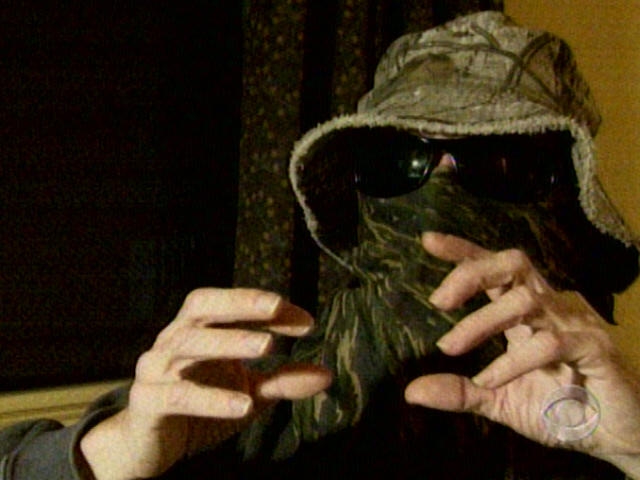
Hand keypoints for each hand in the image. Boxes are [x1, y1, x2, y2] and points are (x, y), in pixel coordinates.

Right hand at [81, 288, 331, 479]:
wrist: (150, 446)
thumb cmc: (201, 407)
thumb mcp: (248, 393)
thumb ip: (283, 382)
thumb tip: (327, 374)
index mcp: (197, 330)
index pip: (227, 305)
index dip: (261, 304)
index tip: (304, 319)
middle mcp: (173, 340)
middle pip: (201, 308)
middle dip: (240, 304)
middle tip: (277, 307)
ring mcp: (155, 369)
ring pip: (187, 345)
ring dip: (228, 341)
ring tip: (266, 347)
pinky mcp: (146, 402)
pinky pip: (176, 396)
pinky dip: (210, 398)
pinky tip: (242, 405)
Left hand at [405, 233, 639, 476]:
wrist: (615, 438)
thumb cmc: (559, 409)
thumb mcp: (500, 400)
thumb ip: (460, 391)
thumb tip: (411, 392)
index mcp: (526, 312)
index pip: (495, 268)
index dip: (464, 251)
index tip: (428, 240)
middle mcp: (551, 307)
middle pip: (512, 265)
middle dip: (470, 274)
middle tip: (437, 301)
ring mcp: (575, 323)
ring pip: (524, 300)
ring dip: (480, 322)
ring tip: (449, 347)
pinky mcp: (594, 347)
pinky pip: (550, 343)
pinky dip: (513, 361)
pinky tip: (490, 379)